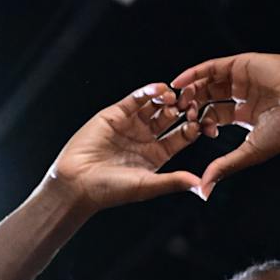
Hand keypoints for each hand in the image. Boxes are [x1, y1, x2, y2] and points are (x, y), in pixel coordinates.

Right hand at [44, 83, 202, 211]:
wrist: (77, 182)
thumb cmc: (111, 190)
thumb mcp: (148, 185)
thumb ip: (174, 181)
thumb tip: (201, 186)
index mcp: (157, 155)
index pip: (182, 135)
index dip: (192, 127)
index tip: (201, 122)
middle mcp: (146, 138)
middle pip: (171, 117)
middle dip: (183, 108)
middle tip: (193, 102)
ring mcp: (131, 124)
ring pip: (154, 105)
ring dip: (167, 98)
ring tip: (176, 95)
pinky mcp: (115, 114)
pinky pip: (135, 99)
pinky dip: (148, 92)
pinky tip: (159, 89)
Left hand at [171, 52, 279, 196]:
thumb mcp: (250, 151)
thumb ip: (225, 166)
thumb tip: (203, 190)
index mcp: (246, 115)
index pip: (214, 117)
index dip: (200, 124)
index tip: (188, 132)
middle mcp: (243, 95)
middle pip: (208, 98)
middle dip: (191, 106)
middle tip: (177, 114)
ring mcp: (242, 78)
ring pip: (208, 82)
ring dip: (190, 90)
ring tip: (176, 100)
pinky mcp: (242, 63)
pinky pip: (212, 67)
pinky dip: (194, 73)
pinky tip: (179, 82)